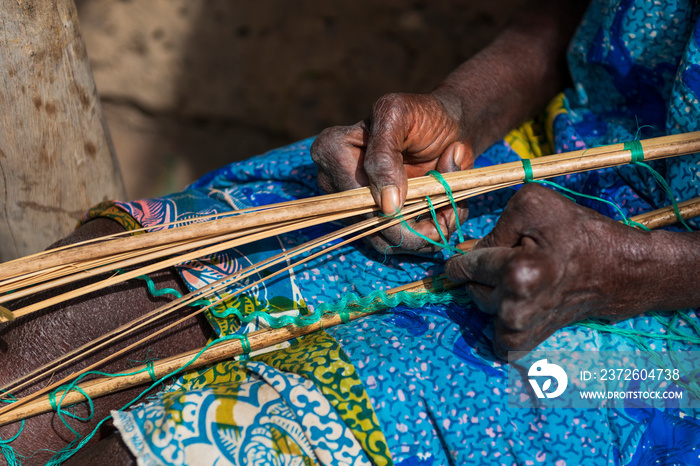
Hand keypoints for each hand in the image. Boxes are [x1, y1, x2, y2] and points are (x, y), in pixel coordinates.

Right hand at [311, 92, 473, 252]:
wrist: (447, 128)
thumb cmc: (422, 115)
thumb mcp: (400, 117)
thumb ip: (384, 156)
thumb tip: (385, 206)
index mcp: (331, 150)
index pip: (354, 197)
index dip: (391, 209)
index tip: (433, 192)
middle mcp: (334, 183)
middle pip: (369, 225)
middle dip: (416, 224)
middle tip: (451, 205)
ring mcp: (352, 205)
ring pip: (385, 241)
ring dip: (425, 231)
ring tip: (450, 204)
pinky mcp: (373, 222)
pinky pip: (397, 243)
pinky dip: (427, 233)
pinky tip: (443, 210)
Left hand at [445, 183, 658, 357]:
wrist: (618, 271)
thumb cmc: (578, 233)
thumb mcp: (533, 206)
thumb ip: (493, 227)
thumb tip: (470, 253)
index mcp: (516, 273)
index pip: (466, 266)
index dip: (463, 258)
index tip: (461, 258)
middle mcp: (515, 309)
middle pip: (473, 287)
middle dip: (486, 273)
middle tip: (517, 261)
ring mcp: (520, 331)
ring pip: (483, 307)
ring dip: (496, 294)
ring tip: (526, 280)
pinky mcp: (526, 344)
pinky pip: (496, 337)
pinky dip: (502, 320)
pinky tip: (524, 305)